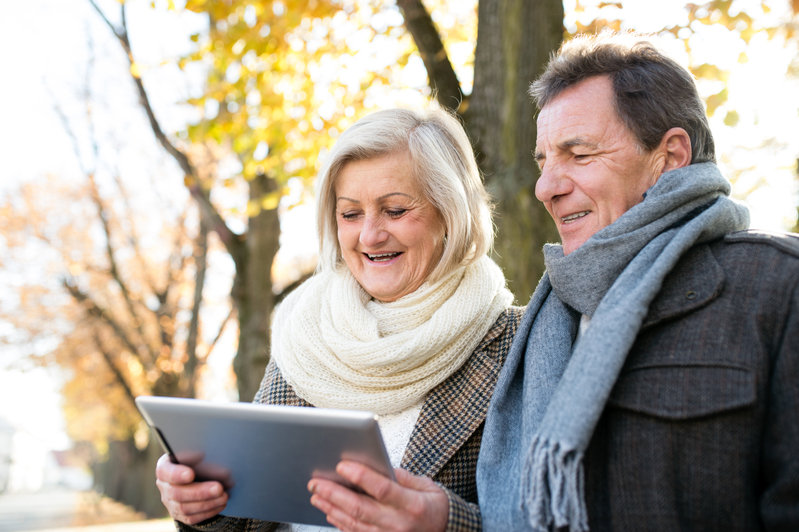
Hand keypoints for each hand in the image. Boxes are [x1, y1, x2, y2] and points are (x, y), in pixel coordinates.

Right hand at [155, 453, 228, 524]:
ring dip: (207, 503)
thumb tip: (204, 456)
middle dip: (200, 492)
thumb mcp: (194, 453)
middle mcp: (164, 486)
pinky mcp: (179, 514)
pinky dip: (208, 512)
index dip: (177, 474)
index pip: (165, 471)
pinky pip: (191, 517)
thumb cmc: (195, 460)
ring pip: (184, 508)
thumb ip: (196, 456)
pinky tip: (220, 504)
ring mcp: (170, 502)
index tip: (191, 474)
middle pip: (176, 493)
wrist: (195, 473)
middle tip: (219, 488)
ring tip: (224, 496)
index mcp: (164, 468)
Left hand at [308, 461, 448, 531]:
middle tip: (316, 482)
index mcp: (413, 505)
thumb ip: (401, 476)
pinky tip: (330, 512)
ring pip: (354, 523)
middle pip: (361, 508)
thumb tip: (375, 464)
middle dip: (334, 494)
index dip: (361, 476)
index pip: (383, 489)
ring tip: (316, 495)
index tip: (342, 464)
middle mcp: (400, 524)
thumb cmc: (435, 506)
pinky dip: (340, 523)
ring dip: (332, 508)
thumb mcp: (426, 486)